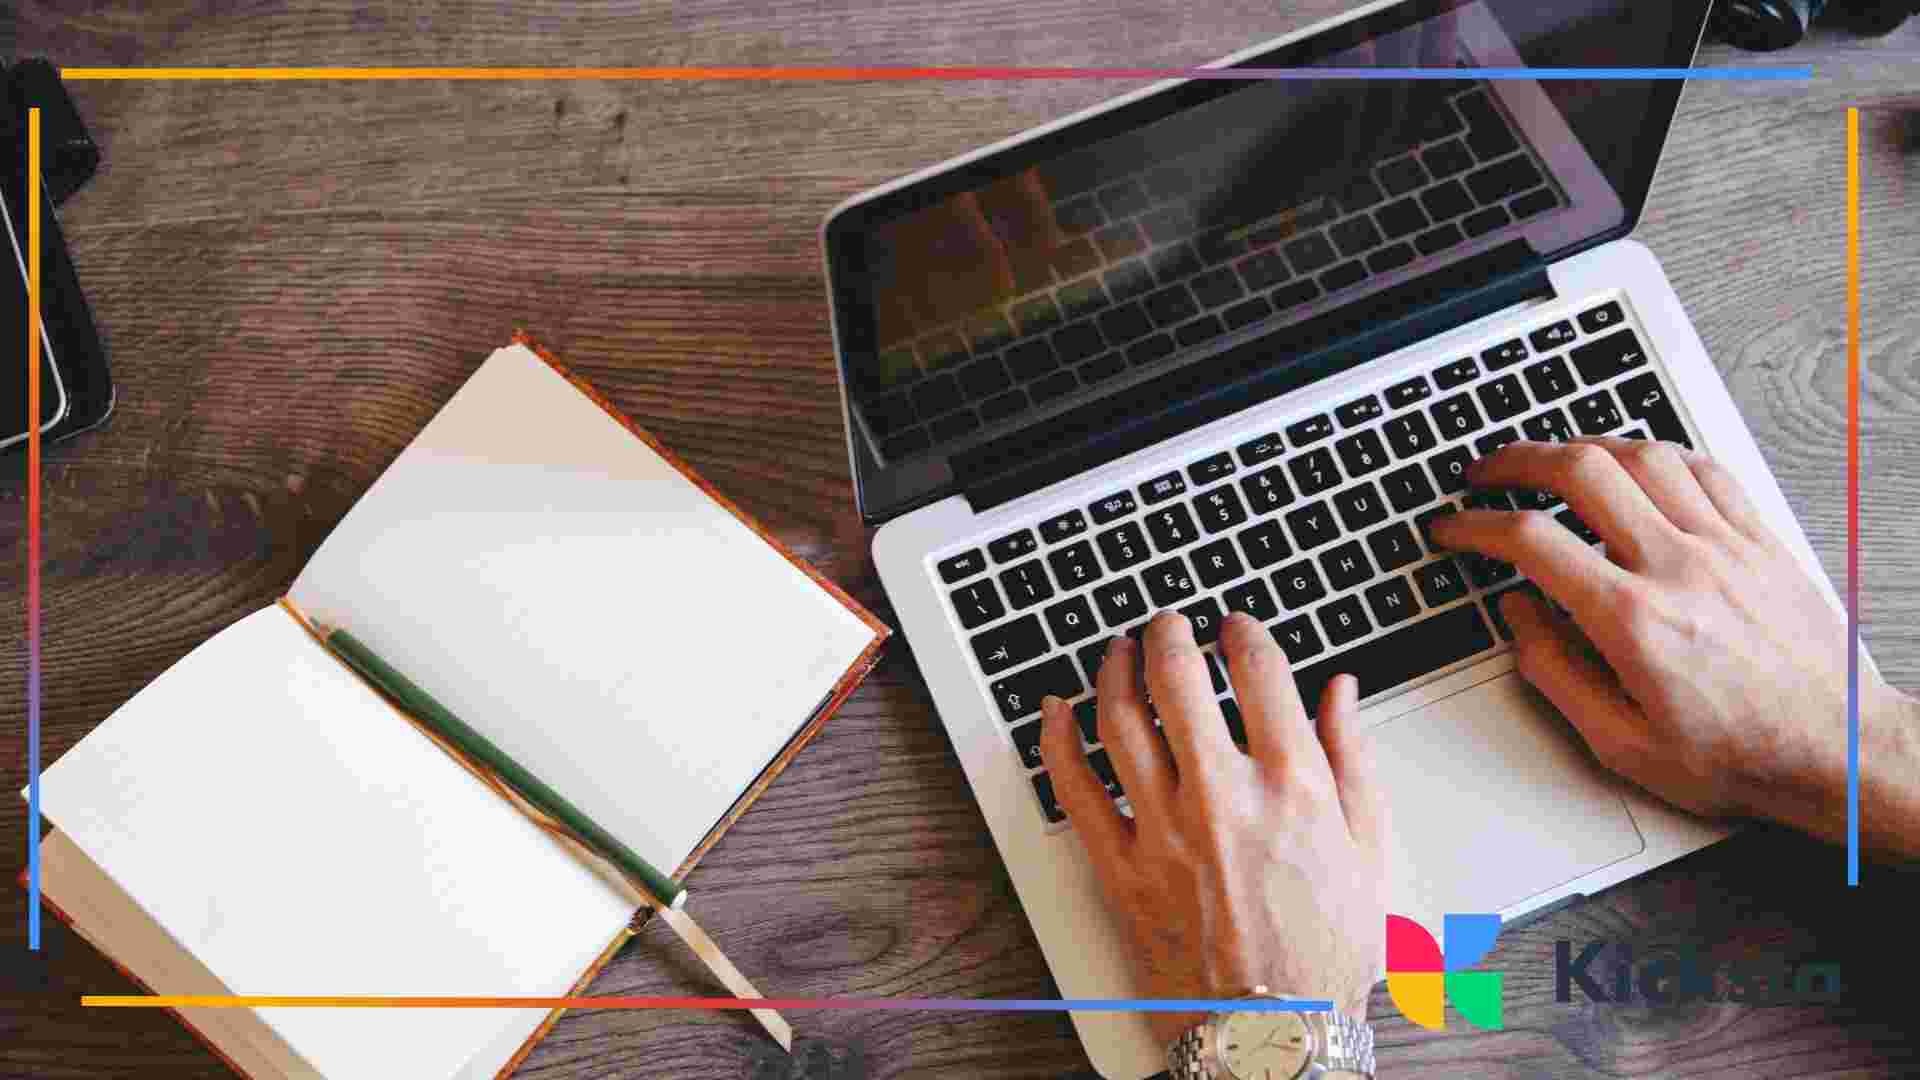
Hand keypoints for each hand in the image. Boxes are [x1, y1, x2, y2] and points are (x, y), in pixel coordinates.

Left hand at [1037, 611, 1386, 1044]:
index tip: (1234, 626)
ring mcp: (1164, 832)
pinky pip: (1071, 788)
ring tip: (1118, 652)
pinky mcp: (1120, 868)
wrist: (1274, 1037)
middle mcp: (1224, 799)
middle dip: (1168, 634)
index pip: (1258, 672)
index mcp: (1293, 787)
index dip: (1241, 632)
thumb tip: (1341, 691)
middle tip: (1167, 624)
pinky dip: (1055, 738)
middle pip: (1176, 678)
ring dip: (1113, 670)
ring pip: (1119, 720)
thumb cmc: (1326, 955)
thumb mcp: (1369, 850)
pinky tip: (1055, 710)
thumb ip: (1354, 758)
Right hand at [1431, 437, 1919, 856]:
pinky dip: (1656, 454)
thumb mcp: (1621, 745)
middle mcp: (1679, 569)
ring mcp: (1726, 547)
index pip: (1532, 541)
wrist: (1839, 754)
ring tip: (1552, 459)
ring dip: (1583, 447)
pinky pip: (1704, 469)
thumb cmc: (1740, 757)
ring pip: (1642, 455)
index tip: (1454, 529)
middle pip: (1581, 472)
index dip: (1475, 526)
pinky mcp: (1761, 542)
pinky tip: (1636, 464)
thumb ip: (1555, 673)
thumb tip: (1518, 616)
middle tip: (1487, 473)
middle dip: (1517, 461)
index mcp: (1634, 621)